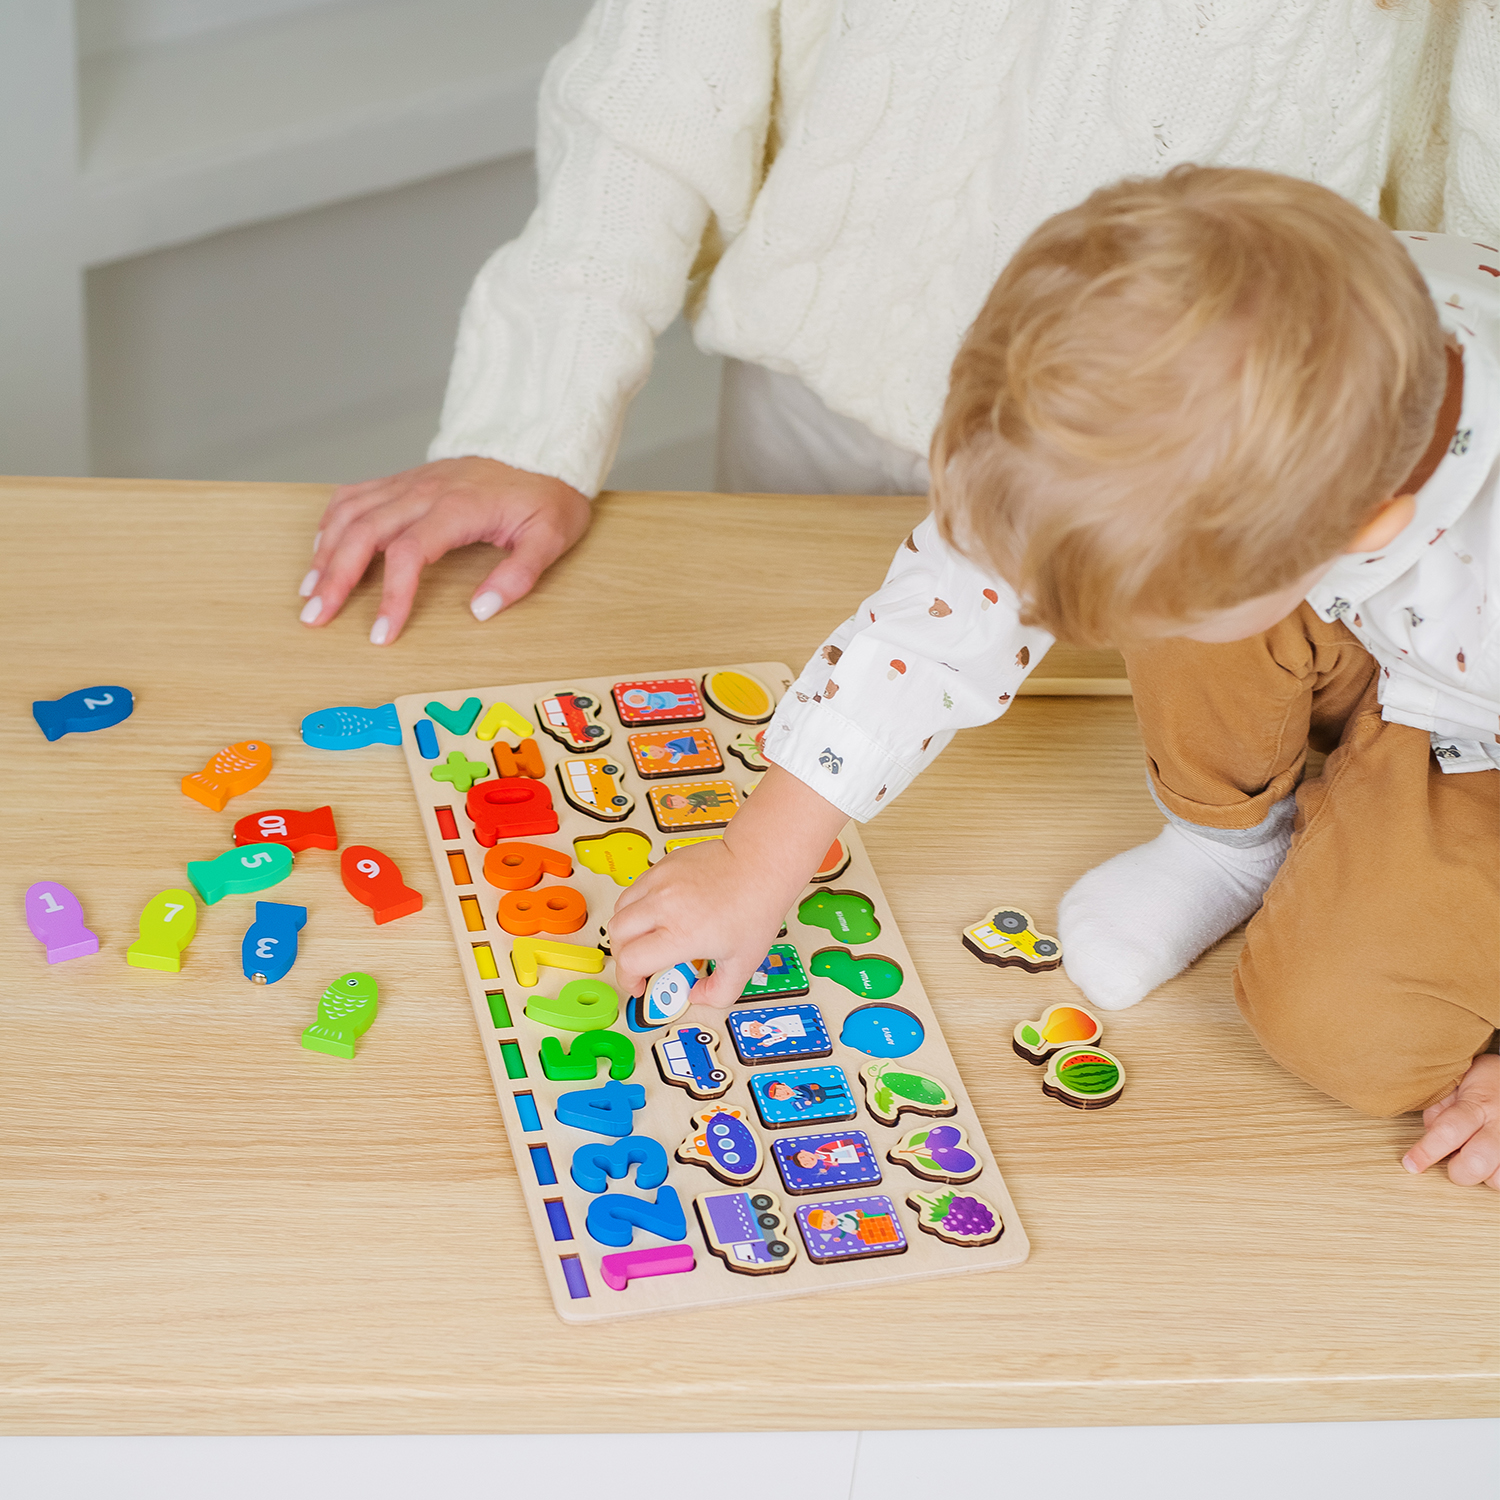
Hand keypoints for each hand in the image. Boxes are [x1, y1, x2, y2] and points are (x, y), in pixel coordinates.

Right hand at [297, 457, 589, 643]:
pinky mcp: (406, 480)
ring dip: (325, 551)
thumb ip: (519, 575)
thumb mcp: (551, 536)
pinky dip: (331, 521)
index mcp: (458, 508)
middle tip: (315, 617)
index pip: (409, 553)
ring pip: (351, 512)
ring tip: (309, 591)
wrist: (540, 446)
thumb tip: (481, 610)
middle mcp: (424, 491)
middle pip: (363, 532)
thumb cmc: (546, 494)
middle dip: (335, 578)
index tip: (382, 633)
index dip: (391, 596)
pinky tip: (321, 547)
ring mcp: (410, 482)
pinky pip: (356, 494)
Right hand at [609, 765, 848, 1008]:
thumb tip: (694, 995)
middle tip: (639, 963)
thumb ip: (718, 992)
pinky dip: (636, 906)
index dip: (628, 980)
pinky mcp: (662, 866)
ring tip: (646, 937)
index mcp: (682, 934)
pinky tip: (657, 914)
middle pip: (617, 934)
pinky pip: (635, 889)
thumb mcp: (744, 963)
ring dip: (626, 930)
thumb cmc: (755, 908)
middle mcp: (664, 906)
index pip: (630, 961)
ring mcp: (660, 882)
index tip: (638, 985)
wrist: (759, 864)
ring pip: (620, 909)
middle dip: (622, 955)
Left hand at [1402, 1053, 1499, 1188]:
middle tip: (1453, 1159)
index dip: (1426, 1152)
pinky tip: (1491, 1160)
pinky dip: (1496, 1175)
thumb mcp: (1457, 1081)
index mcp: (1478, 1104)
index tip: (1411, 1164)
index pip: (1448, 1132)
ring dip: (1482, 1175)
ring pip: (1497, 1179)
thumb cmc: (1487, 1079)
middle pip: (1475, 1163)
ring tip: (1477, 1155)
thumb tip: (1428, 1132)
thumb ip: (1439, 1106)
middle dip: (1457, 1171)